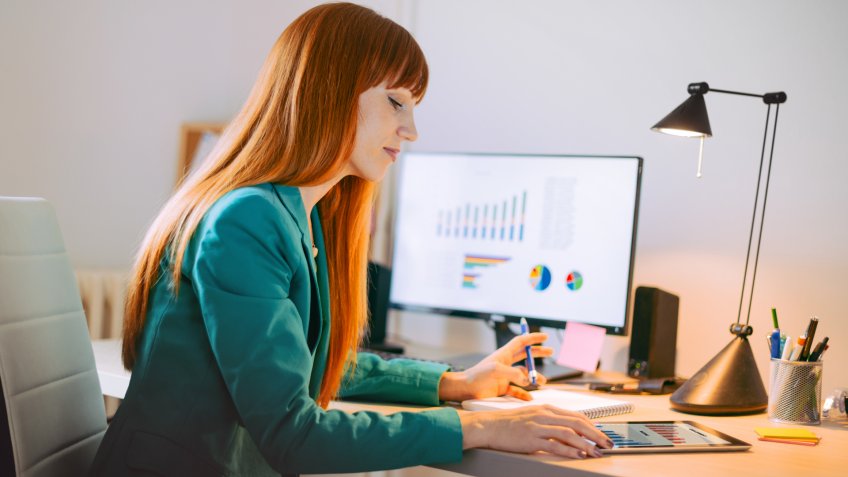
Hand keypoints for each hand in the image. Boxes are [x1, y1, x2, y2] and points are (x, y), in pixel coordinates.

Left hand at [438, 332, 552, 401]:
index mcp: (503, 355)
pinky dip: (524, 393)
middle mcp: (505, 364)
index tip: (545, 336)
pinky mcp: (502, 388)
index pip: (521, 342)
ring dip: (534, 376)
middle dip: (538, 353)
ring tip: (542, 382)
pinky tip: (529, 397)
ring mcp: (504, 376)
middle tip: (551, 352)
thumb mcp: (496, 371)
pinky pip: (517, 390)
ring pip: (524, 374)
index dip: (532, 338)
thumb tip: (528, 379)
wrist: (465, 390)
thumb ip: (513, 373)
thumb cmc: (477, 377)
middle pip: (525, 355)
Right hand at [459, 406, 613, 458]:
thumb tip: (567, 432)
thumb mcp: (531, 417)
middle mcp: (544, 415)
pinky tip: (579, 454)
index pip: (575, 415)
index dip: (592, 425)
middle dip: (596, 434)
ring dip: (587, 443)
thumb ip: (549, 421)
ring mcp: (537, 426)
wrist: (488, 426)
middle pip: (577, 423)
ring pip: (569, 433)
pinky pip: (555, 444)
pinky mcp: (531, 438)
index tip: (602, 434)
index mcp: (546, 408)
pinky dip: (570, 450)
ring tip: (597, 452)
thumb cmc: (508, 423)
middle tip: (608, 443)